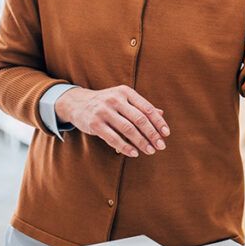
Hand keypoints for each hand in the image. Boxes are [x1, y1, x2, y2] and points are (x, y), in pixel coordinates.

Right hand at [55, 85, 169, 157]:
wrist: (77, 103)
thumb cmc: (107, 103)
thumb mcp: (123, 99)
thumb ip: (141, 107)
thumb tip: (161, 114)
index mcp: (126, 92)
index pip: (147, 108)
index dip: (158, 122)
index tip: (166, 134)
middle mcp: (115, 99)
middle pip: (139, 119)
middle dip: (152, 134)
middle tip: (161, 146)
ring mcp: (103, 111)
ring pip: (128, 129)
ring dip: (141, 142)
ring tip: (150, 151)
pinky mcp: (94, 124)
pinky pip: (113, 138)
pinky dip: (125, 147)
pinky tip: (134, 153)